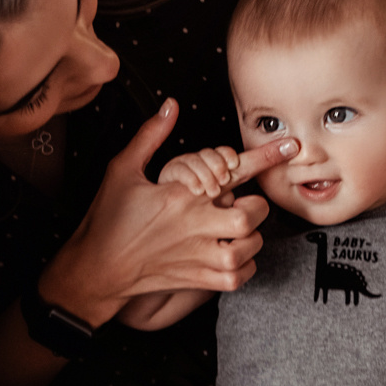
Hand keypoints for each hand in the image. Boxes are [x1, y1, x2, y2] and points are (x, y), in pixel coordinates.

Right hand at [40, 100, 295, 323]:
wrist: (96, 269)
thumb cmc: (108, 220)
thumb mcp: (123, 170)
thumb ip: (151, 136)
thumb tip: (171, 105)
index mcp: (182, 194)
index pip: (235, 170)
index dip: (267, 157)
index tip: (290, 147)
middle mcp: (195, 225)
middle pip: (251, 214)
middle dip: (256, 208)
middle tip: (247, 206)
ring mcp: (198, 255)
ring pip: (249, 247)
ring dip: (251, 239)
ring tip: (240, 233)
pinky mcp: (197, 279)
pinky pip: (238, 276)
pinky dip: (243, 268)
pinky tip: (233, 257)